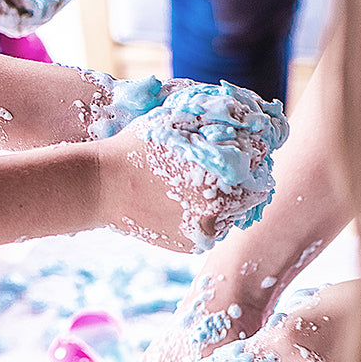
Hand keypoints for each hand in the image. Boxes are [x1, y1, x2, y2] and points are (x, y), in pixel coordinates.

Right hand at [98, 80, 288, 253]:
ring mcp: (207, 229)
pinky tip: (182, 202)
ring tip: (192, 185)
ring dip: (225, 199)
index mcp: (223, 169)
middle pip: (251, 189)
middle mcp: (221, 204)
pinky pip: (212, 229)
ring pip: (233, 212)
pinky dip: (205, 217)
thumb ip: (220, 116)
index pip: (258, 156)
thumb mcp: (178, 118)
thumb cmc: (138, 145)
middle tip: (213, 167)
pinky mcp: (193, 245)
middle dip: (240, 176)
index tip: (237, 146)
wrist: (102, 186)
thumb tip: (255, 118)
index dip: (250, 148)